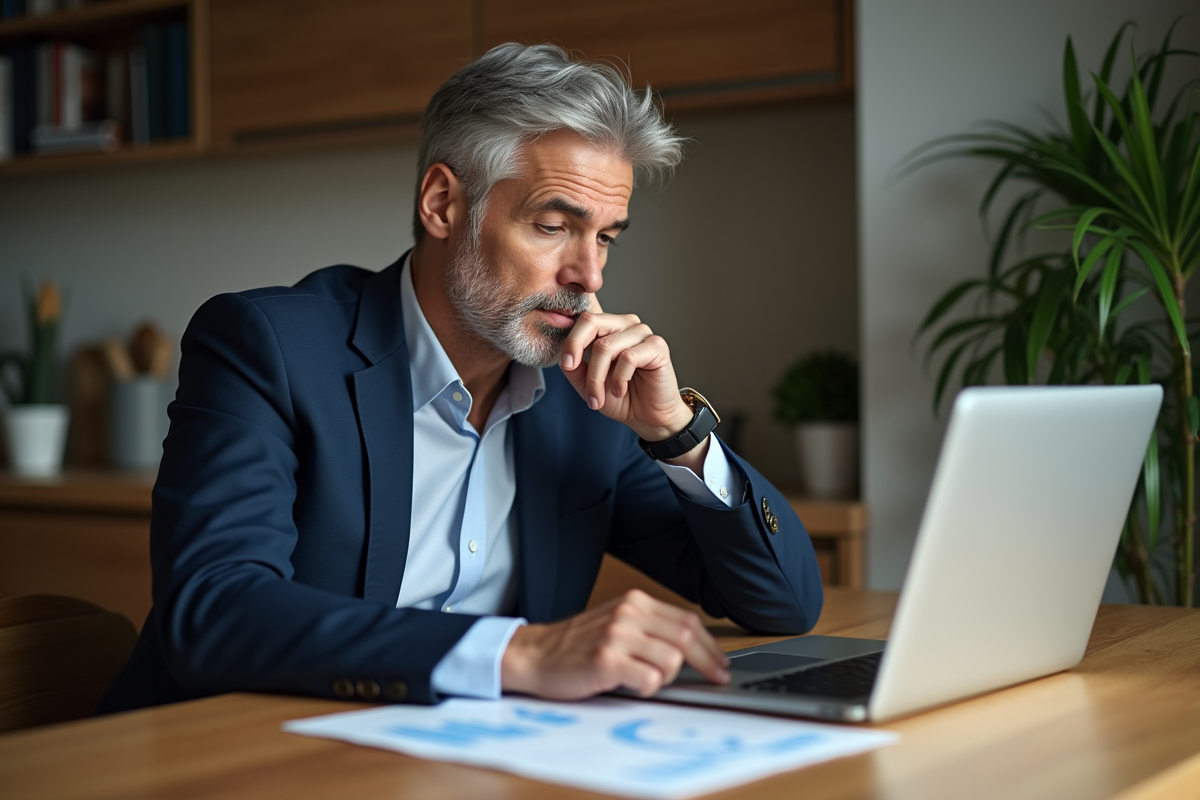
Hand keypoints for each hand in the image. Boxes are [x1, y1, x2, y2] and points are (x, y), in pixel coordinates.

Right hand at [500, 589, 730, 699]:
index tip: (722, 662)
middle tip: (716, 679)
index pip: (687, 620)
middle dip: (708, 662)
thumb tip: (693, 649)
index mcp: (634, 602)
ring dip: (669, 677)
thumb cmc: (576, 645)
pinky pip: (649, 678)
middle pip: (687, 636)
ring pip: (671, 659)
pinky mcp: (605, 660)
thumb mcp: (616, 624)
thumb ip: (649, 629)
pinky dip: (650, 688)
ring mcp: (616, 636)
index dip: (711, 645)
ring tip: (651, 681)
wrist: (534, 654)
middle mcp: (628, 614)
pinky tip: (635, 687)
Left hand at [559, 295, 693, 442]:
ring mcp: (642, 333)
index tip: (566, 364)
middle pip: (592, 322)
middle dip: (576, 348)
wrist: (648, 417)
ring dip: (596, 378)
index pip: (584, 320)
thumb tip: (564, 356)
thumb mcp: (588, 384)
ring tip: (598, 399)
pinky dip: (619, 379)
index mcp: (609, 328)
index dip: (570, 340)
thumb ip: (574, 367)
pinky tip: (620, 391)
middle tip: (571, 369)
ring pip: (606, 346)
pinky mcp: (657, 346)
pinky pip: (628, 357)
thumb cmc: (620, 398)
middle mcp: (625, 324)